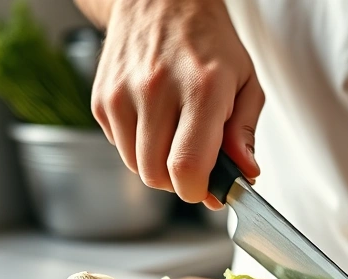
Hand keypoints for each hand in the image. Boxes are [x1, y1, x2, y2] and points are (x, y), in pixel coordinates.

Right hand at [90, 0, 262, 207]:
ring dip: (157, 165)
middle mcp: (157, 90)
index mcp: (201, 89)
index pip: (187, 166)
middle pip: (157, 175)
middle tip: (195, 163)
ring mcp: (123, 93)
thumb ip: (245, 131)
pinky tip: (153, 120)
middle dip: (179, 182)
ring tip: (174, 136)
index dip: (197, 191)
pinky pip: (119, 147)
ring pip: (136, 166)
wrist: (160, 1)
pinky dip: (137, 146)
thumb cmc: (208, 43)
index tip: (208, 189)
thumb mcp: (245, 81)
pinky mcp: (101, 98)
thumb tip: (245, 173)